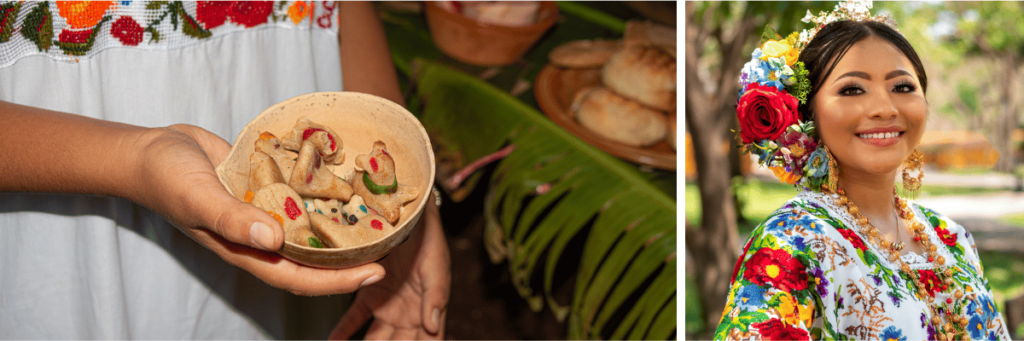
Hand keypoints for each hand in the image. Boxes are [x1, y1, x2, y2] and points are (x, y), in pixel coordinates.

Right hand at [131, 124, 384, 294]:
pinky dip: (321, 196)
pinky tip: (348, 185)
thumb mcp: (198, 197)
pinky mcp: (264, 187)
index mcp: (245, 249)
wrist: (149, 149)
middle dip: (350, 260)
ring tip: (378, 221)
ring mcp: (263, 212)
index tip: (375, 273)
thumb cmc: (167, 178)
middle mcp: (259, 235)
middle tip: (390, 248)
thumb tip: (273, 238)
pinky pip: (299, 197)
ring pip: (309, 229)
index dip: (338, 280)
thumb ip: (232, 219)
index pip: (299, 276)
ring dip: (339, 229)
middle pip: (312, 258)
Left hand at [329, 197, 450, 339]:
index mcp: (427, 309)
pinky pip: (353, 320)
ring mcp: (386, 304)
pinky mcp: (367, 293)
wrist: (406, 211)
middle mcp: (407, 312)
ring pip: (375, 339)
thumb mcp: (437, 265)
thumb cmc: (428, 236)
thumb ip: (436, 296)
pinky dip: (342, 334)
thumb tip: (434, 326)